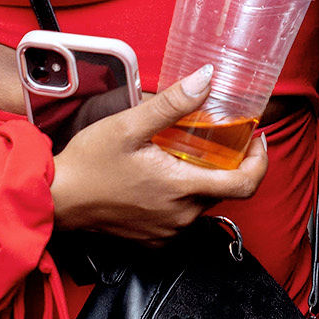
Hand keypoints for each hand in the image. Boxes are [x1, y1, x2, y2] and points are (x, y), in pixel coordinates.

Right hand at [49, 67, 267, 242]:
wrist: (58, 199)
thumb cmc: (89, 163)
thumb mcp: (130, 125)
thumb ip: (172, 104)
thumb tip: (206, 79)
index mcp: (182, 189)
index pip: (245, 185)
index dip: (260, 163)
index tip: (258, 142)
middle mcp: (181, 217)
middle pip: (223, 190)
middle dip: (226, 164)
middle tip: (215, 138)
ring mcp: (168, 232)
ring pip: (202, 204)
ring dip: (202, 179)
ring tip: (184, 154)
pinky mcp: (154, 239)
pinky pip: (182, 217)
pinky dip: (182, 196)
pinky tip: (164, 176)